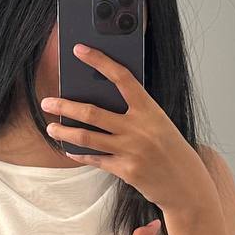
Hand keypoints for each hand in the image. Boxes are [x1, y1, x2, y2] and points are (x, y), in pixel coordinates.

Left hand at [40, 44, 208, 213]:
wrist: (186, 184)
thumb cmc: (170, 149)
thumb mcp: (158, 123)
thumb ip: (134, 112)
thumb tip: (100, 101)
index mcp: (149, 109)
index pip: (121, 77)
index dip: (99, 61)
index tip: (79, 50)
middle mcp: (139, 128)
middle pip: (92, 113)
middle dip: (64, 107)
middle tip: (47, 102)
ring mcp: (131, 150)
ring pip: (87, 138)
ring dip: (64, 132)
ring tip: (51, 129)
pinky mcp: (126, 170)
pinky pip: (95, 159)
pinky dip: (80, 155)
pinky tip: (70, 150)